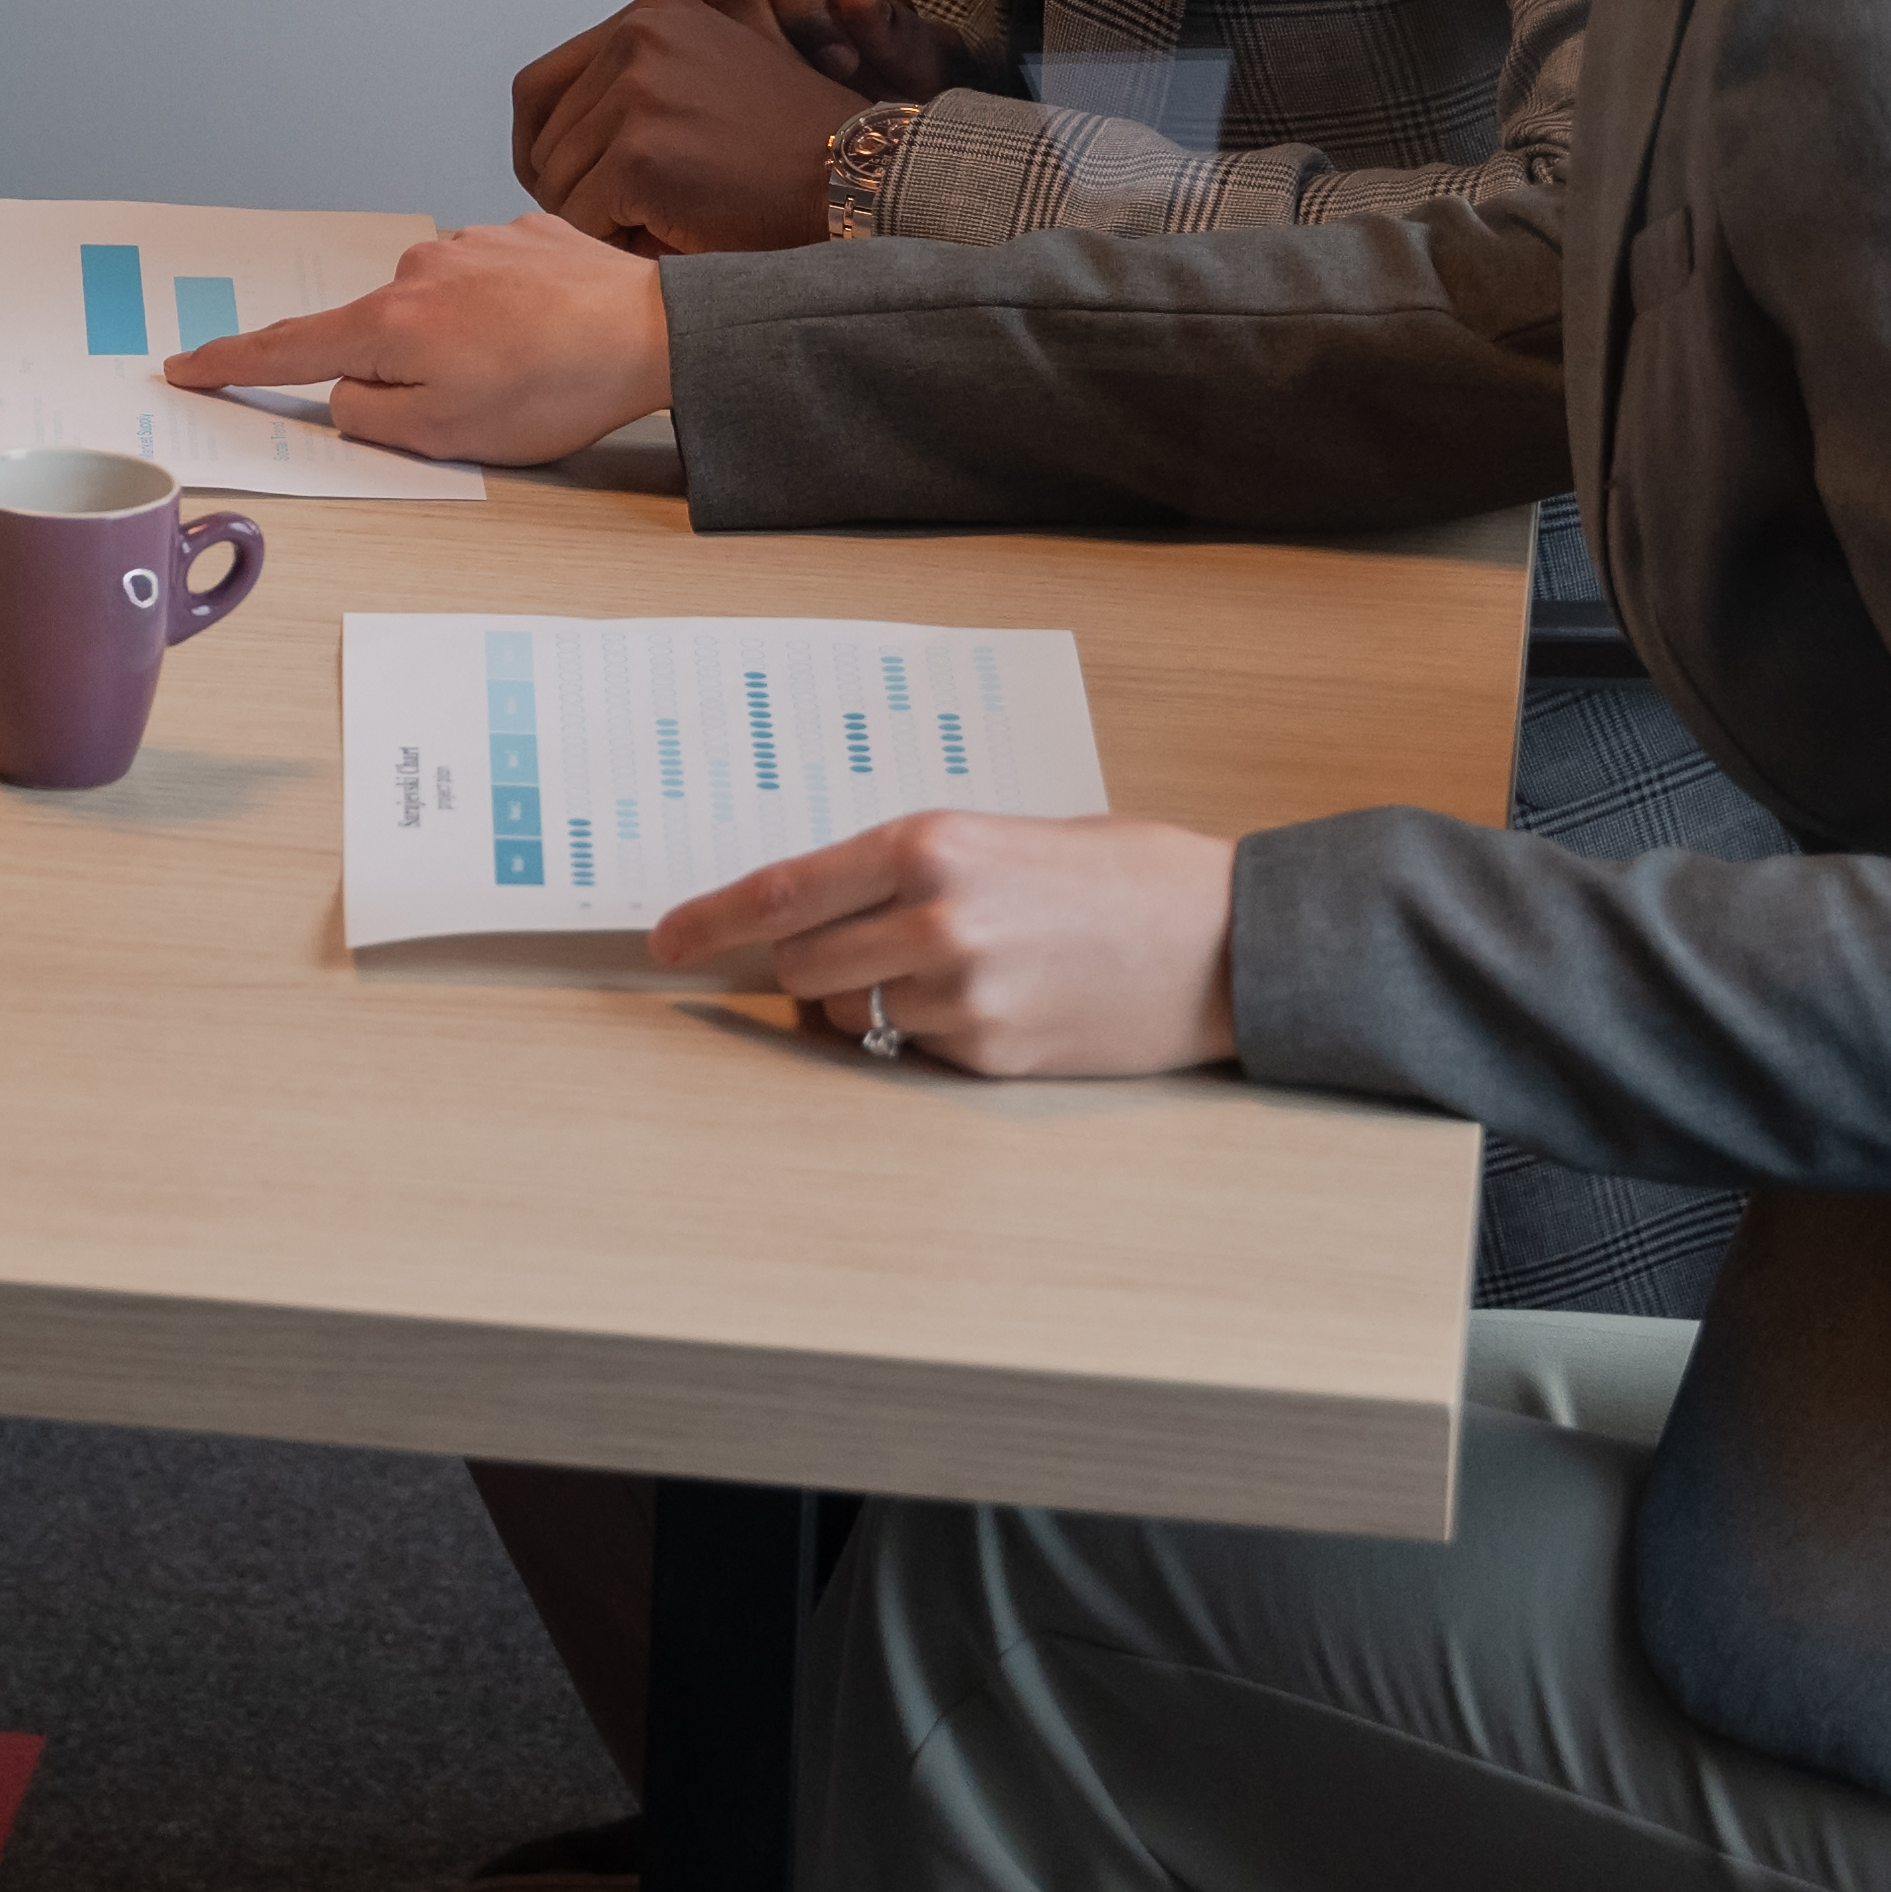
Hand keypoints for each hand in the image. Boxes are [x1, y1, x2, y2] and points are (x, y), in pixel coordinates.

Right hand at [162, 213, 677, 467]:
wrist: (654, 328)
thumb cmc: (556, 388)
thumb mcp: (447, 437)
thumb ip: (373, 418)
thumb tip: (347, 397)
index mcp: (386, 326)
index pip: (286, 349)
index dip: (230, 362)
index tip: (186, 365)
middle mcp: (414, 270)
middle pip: (373, 334)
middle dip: (406, 373)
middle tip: (478, 404)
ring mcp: (467, 242)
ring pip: (435, 308)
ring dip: (460, 341)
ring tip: (526, 372)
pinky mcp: (518, 232)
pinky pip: (487, 281)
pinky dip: (502, 312)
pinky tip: (545, 333)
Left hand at [500, 0, 889, 253]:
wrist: (857, 178)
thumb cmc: (789, 148)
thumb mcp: (710, 79)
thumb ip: (636, 87)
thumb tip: (536, 149)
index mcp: (650, 16)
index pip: (538, 86)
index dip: (538, 146)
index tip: (560, 186)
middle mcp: (637, 38)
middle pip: (544, 140)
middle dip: (575, 192)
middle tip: (632, 221)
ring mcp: (637, 95)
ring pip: (559, 185)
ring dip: (600, 220)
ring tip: (666, 224)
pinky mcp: (639, 155)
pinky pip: (582, 221)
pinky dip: (615, 245)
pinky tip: (671, 239)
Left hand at [646, 811, 1242, 1077]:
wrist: (1228, 938)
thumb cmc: (1121, 873)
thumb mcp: (1003, 836)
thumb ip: (909, 867)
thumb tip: (820, 909)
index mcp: (928, 844)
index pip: (779, 893)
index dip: (707, 923)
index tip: (663, 942)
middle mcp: (934, 917)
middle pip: (799, 967)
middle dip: (803, 968)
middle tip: (845, 955)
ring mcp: (962, 994)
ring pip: (851, 1016)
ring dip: (866, 1006)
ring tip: (943, 975)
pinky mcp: (993, 1054)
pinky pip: (913, 1052)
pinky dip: (927, 1036)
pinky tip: (995, 1003)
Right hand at [702, 0, 962, 103]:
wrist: (884, 96)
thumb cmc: (901, 68)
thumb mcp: (920, 59)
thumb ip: (893, 30)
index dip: (806, 9)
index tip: (841, 66)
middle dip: (769, 46)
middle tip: (807, 98)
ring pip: (697, 13)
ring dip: (736, 68)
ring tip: (781, 109)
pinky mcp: (702, 23)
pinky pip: (684, 41)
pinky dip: (710, 77)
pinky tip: (749, 112)